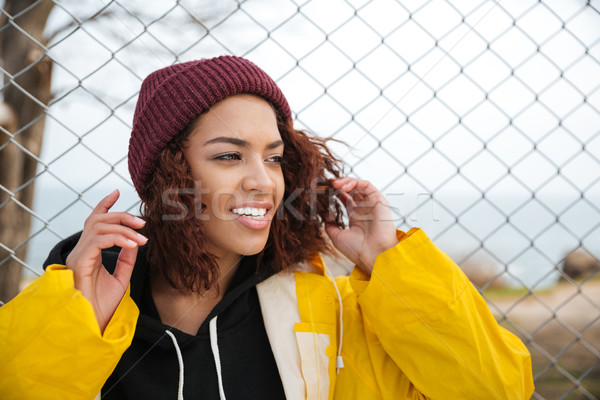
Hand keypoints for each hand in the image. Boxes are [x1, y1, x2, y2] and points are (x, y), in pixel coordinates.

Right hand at [65, 190, 146, 332]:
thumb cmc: (101, 306)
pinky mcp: (80, 262)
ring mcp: (78, 256)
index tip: (116, 191)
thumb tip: (135, 241)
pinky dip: (118, 239)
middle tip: (143, 222)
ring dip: (124, 229)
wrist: (91, 325)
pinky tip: (134, 245)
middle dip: (121, 215)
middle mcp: (81, 251)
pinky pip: (98, 241)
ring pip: (99, 227)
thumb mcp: (120, 278)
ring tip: (142, 238)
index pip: (94, 222)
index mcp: (89, 252)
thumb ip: (126, 259)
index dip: (104, 205)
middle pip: (98, 220)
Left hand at [325, 177, 397, 275]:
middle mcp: (363, 208)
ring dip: (344, 182)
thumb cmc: (358, 250)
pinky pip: (366, 185)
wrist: (374, 255)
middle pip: (350, 190)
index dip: (333, 193)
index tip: (322, 190)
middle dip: (337, 185)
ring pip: (358, 185)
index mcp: (355, 216)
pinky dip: (354, 183)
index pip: (344, 198)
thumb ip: (330, 225)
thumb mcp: (337, 237)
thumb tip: (325, 215)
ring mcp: (371, 204)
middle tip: (326, 184)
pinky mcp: (378, 200)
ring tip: (333, 185)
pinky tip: (343, 188)